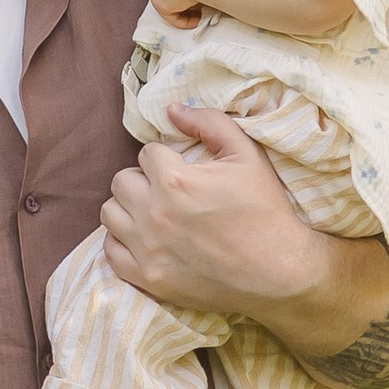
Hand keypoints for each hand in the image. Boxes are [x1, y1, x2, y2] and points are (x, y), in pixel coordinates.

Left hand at [101, 103, 388, 363]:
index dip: (166, 158)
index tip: (183, 170)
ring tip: (152, 212)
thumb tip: (172, 109)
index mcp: (175, 181)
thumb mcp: (247, 155)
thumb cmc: (266, 211)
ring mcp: (147, 250)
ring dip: (128, 208)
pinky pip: (110, 252)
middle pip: (121, 181)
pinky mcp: (147, 278)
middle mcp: (153, 214)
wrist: (279, 272)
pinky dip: (123, 242)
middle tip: (166, 190)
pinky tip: (146, 238)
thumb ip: (209, 123)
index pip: (147, 153)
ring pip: (110, 213)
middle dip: (142, 180)